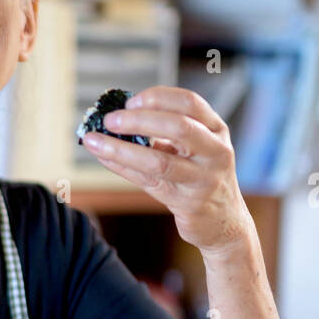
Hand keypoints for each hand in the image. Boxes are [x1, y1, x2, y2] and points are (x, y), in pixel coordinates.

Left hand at [81, 86, 253, 254]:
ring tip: (94, 141)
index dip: (157, 98)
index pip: (189, 102)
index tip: (129, 101)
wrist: (223, 221)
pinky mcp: (188, 202)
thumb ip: (167, 131)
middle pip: (177, 127)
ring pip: (159, 160)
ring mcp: (204, 179)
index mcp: (216, 129)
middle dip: (138, 120)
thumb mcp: (195, 148)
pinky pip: (149, 182)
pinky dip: (123, 168)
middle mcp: (215, 151)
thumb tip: (120, 116)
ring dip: (121, 149)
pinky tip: (104, 159)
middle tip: (109, 120)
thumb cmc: (201, 177)